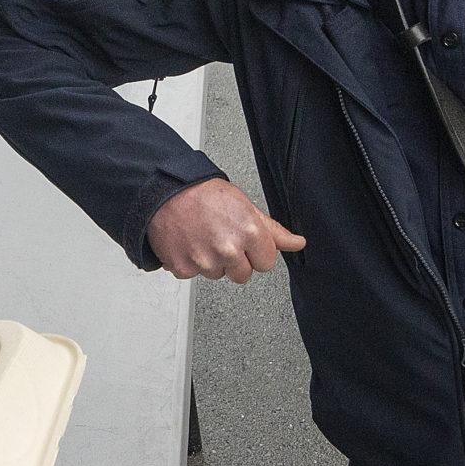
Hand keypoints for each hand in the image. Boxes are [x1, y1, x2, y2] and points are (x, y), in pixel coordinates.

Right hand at [147, 177, 304, 283]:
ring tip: (202, 236)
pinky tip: (189, 242)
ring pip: (218, 275)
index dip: (256, 251)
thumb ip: (273, 231)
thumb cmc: (204, 194)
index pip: (267, 263)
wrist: (167, 191)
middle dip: (235, 261)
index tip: (244, 240)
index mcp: (249, 232)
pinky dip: (190, 261)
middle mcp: (228, 249)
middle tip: (221, 238)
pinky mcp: (184, 268)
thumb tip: (297, 243)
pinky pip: (194, 274)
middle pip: (243, 275)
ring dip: (211, 261)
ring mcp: (205, 261)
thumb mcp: (246, 206)